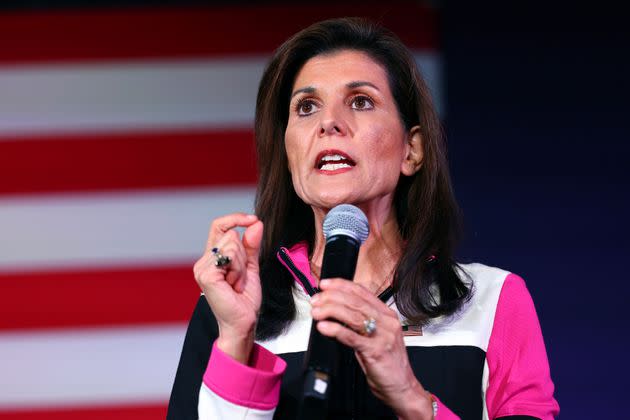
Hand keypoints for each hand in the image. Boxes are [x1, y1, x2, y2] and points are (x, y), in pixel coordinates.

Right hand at [193, 213, 262, 363]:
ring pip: (232, 246)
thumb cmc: (244, 299)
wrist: (243, 322)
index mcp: (212, 256)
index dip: (235, 219)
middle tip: (240, 277)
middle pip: (231, 236)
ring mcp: (202, 267)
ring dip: (242, 266)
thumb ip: (252, 245)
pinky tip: (234, 286)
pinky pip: (230, 257)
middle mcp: (204, 260)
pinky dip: (239, 271)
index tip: (253, 220)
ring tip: (237, 283)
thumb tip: (256, 223)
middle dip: (244, 256)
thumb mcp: (251, 266)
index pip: (219, 226)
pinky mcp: (206, 274)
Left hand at [310, 279, 433, 418]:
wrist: (402, 387)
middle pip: (355, 301)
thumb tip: (334, 311)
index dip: (341, 285)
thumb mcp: (375, 336)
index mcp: (387, 315)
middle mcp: (387, 322)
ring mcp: (383, 336)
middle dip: (331, 298)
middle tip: (316, 300)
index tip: (325, 284)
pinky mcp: (377, 351)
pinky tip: (324, 327)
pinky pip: (353, 337)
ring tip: (317, 312)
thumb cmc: (387, 363)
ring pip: (353, 316)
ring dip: (331, 311)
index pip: (362, 292)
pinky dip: (336, 330)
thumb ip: (360, 323)